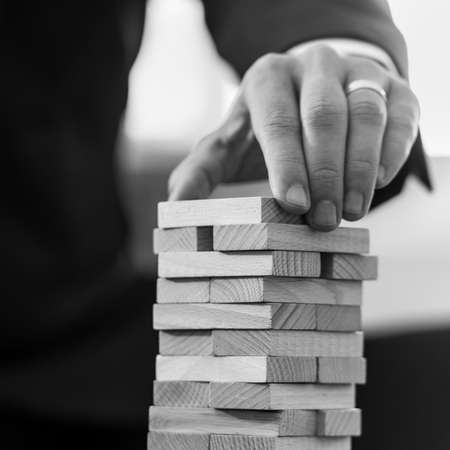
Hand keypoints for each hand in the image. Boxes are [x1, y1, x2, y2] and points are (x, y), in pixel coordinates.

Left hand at [168, 44, 419, 229]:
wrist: (315, 90)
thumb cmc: (266, 126)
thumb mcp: (230, 141)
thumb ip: (202, 170)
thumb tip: (174, 208)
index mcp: (267, 78)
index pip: (277, 120)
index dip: (286, 163)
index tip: (293, 204)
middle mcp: (313, 67)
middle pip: (323, 117)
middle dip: (325, 174)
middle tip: (322, 221)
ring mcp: (356, 73)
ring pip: (365, 115)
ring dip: (359, 169)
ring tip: (352, 212)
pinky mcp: (391, 86)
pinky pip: (399, 114)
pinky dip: (393, 148)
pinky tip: (379, 181)